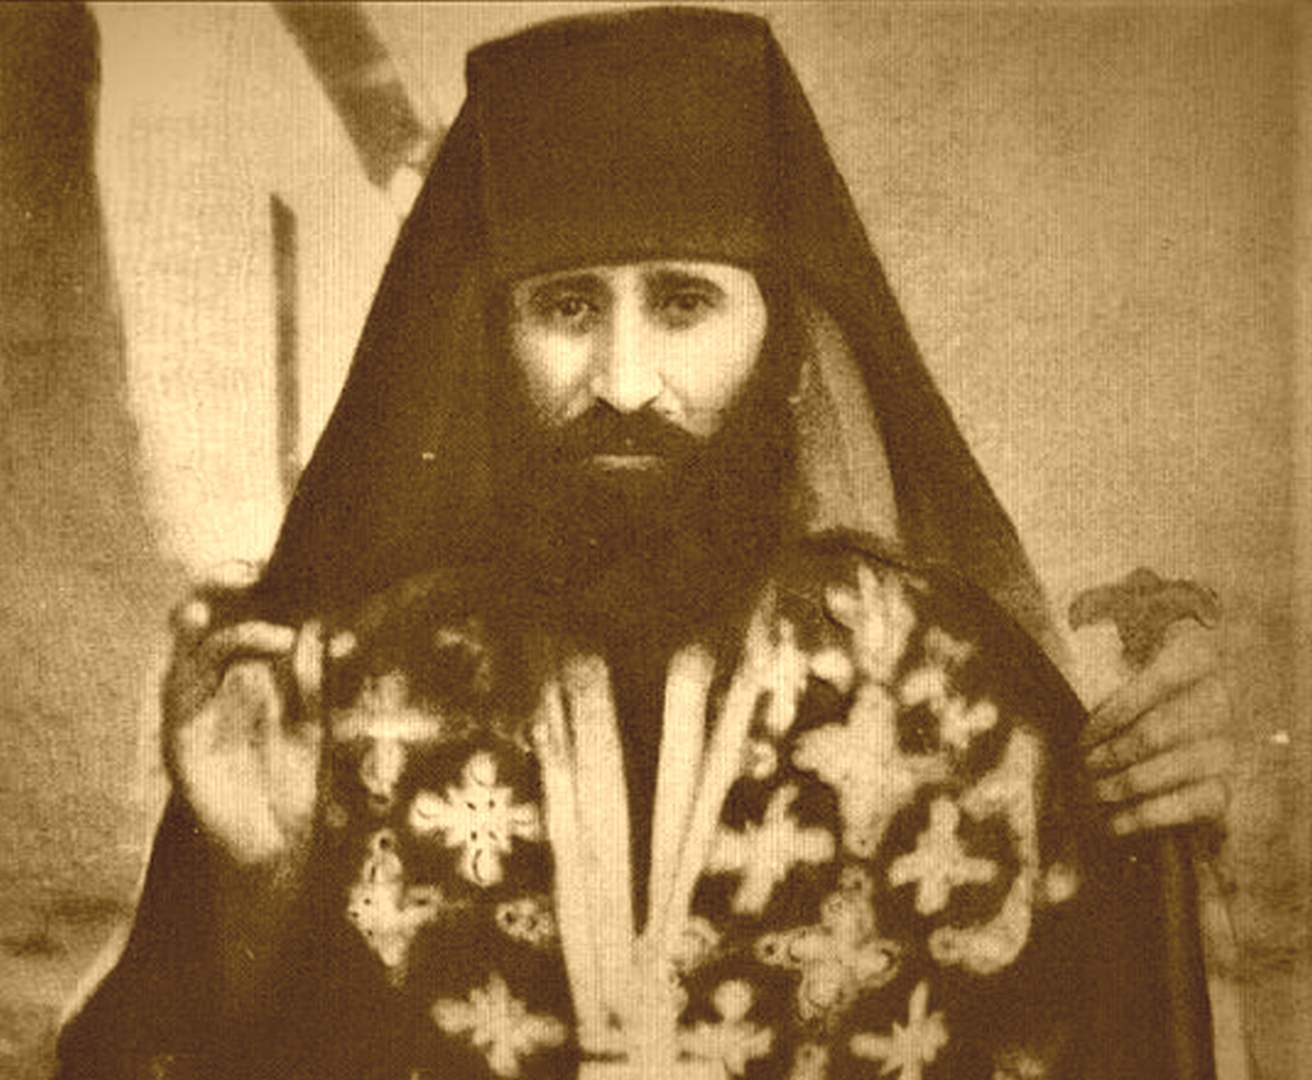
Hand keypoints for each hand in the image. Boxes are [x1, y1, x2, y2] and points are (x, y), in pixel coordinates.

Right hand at [162, 578, 324, 865]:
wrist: (277, 851)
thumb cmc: (292, 787)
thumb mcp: (312, 723)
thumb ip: (310, 678)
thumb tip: (314, 625)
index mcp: (242, 680)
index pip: (234, 618)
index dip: (244, 590)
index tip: (267, 563)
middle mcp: (211, 690)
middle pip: (200, 624)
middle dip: (216, 588)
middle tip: (246, 569)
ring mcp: (191, 714)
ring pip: (186, 651)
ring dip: (220, 628)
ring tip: (246, 611)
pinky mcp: (180, 741)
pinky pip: (180, 693)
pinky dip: (204, 664)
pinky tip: (237, 649)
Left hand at [1080, 622, 1234, 836]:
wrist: (1173, 734)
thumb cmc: (1131, 683)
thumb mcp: (1119, 643)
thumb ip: (1100, 622)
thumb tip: (1073, 618)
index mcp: (1196, 655)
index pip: (1156, 681)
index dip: (1115, 712)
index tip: (1082, 736)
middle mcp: (1219, 699)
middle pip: (1156, 731)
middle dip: (1110, 753)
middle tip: (1079, 766)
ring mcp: (1226, 745)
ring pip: (1170, 767)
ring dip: (1121, 783)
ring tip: (1089, 792)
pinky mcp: (1224, 787)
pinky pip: (1188, 805)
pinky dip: (1145, 816)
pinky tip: (1113, 823)